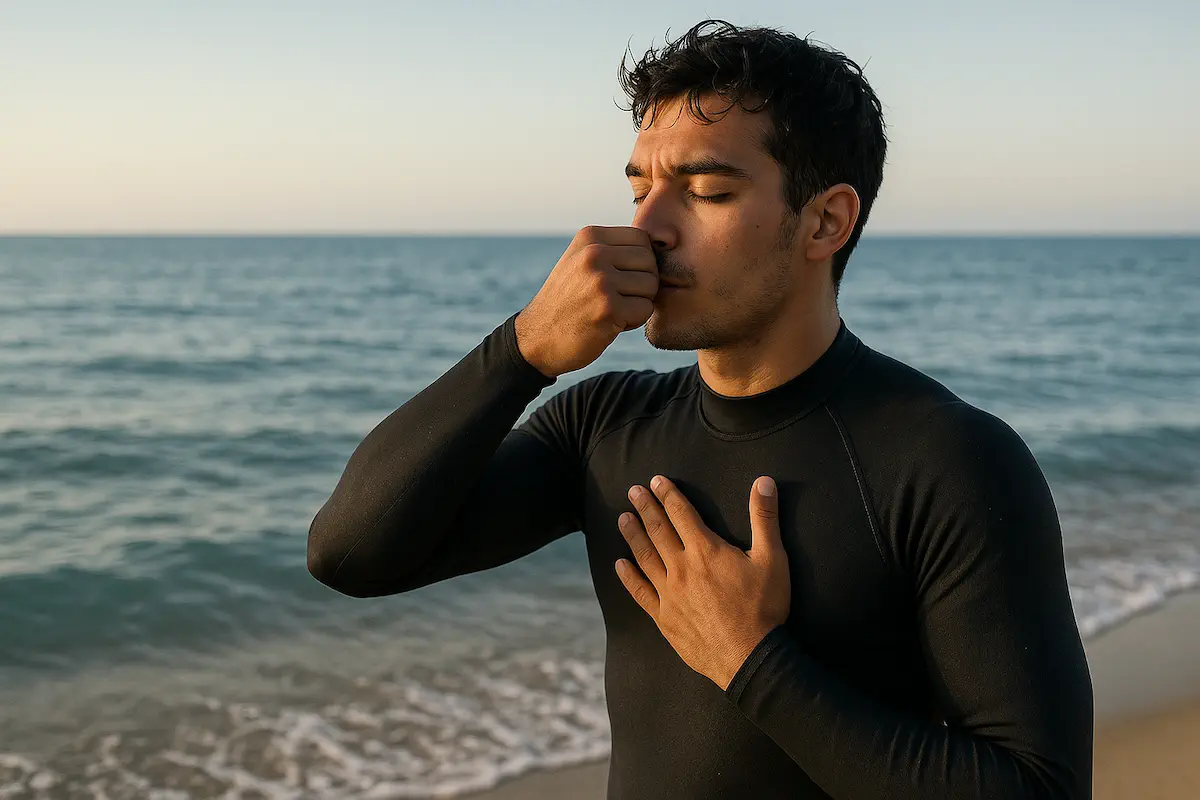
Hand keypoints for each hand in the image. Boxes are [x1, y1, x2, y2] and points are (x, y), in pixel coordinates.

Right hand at [514, 225, 658, 377]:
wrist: (537, 339)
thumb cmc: (568, 302)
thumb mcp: (581, 261)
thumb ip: (613, 249)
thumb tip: (662, 243)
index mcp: (589, 237)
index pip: (642, 239)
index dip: (638, 263)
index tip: (617, 279)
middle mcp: (594, 253)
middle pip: (650, 263)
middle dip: (641, 284)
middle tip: (616, 299)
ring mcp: (601, 280)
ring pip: (651, 286)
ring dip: (637, 303)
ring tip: (610, 310)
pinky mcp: (608, 308)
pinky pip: (645, 310)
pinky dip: (633, 321)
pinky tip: (609, 324)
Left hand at [615, 475, 790, 690]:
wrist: (749, 657)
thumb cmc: (764, 607)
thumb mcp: (773, 558)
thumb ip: (765, 517)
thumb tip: (764, 481)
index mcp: (706, 550)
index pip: (681, 513)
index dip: (668, 494)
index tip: (656, 480)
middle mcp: (681, 567)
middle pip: (658, 530)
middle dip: (645, 507)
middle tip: (632, 491)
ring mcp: (669, 593)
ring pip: (644, 557)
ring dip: (632, 535)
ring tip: (622, 518)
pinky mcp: (664, 617)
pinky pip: (639, 592)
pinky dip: (628, 577)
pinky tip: (619, 565)